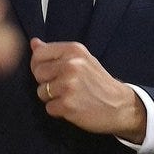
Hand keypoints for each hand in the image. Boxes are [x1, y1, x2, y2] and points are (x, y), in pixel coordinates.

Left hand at [30, 38, 145, 142]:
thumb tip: (34, 43)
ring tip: (70, 96)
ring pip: (41, 92)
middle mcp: (71, 65)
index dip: (39, 64)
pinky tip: (72, 106)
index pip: (39, 54)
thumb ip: (56, 52)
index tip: (49, 72)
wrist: (119, 105)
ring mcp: (69, 85)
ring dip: (52, 98)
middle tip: (63, 86)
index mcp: (74, 50)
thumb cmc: (98, 81)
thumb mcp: (81, 59)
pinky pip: (48, 108)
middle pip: (38, 73)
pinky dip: (58, 110)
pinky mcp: (68, 105)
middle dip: (46, 82)